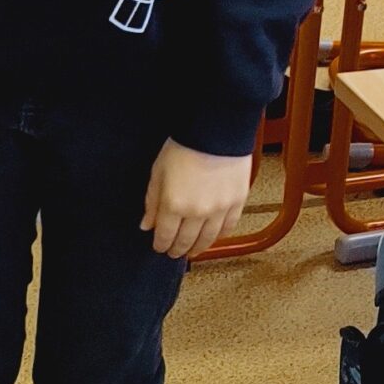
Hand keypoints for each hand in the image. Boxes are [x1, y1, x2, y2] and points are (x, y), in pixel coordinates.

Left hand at [142, 140, 251, 259]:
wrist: (216, 131)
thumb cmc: (185, 146)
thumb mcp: (158, 172)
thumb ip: (152, 202)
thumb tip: (147, 224)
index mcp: (174, 204)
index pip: (165, 236)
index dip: (161, 245)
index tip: (159, 247)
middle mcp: (197, 212)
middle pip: (186, 241)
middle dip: (178, 249)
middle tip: (174, 252)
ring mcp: (219, 209)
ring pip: (208, 239)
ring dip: (198, 247)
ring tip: (192, 250)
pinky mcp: (236, 202)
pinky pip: (227, 227)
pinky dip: (218, 235)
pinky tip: (212, 236)